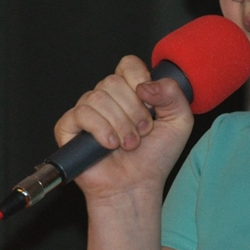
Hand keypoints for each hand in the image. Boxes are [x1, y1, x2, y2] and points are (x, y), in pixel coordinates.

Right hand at [53, 55, 193, 199]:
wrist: (137, 185)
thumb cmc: (155, 156)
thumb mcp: (180, 122)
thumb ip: (173, 94)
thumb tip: (146, 85)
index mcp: (130, 92)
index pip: (128, 64)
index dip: (138, 78)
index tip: (149, 101)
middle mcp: (107, 98)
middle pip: (113, 81)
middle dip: (133, 110)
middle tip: (142, 132)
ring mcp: (87, 112)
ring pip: (97, 97)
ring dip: (120, 124)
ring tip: (129, 144)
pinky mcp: (69, 128)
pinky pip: (81, 113)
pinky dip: (100, 130)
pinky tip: (110, 145)